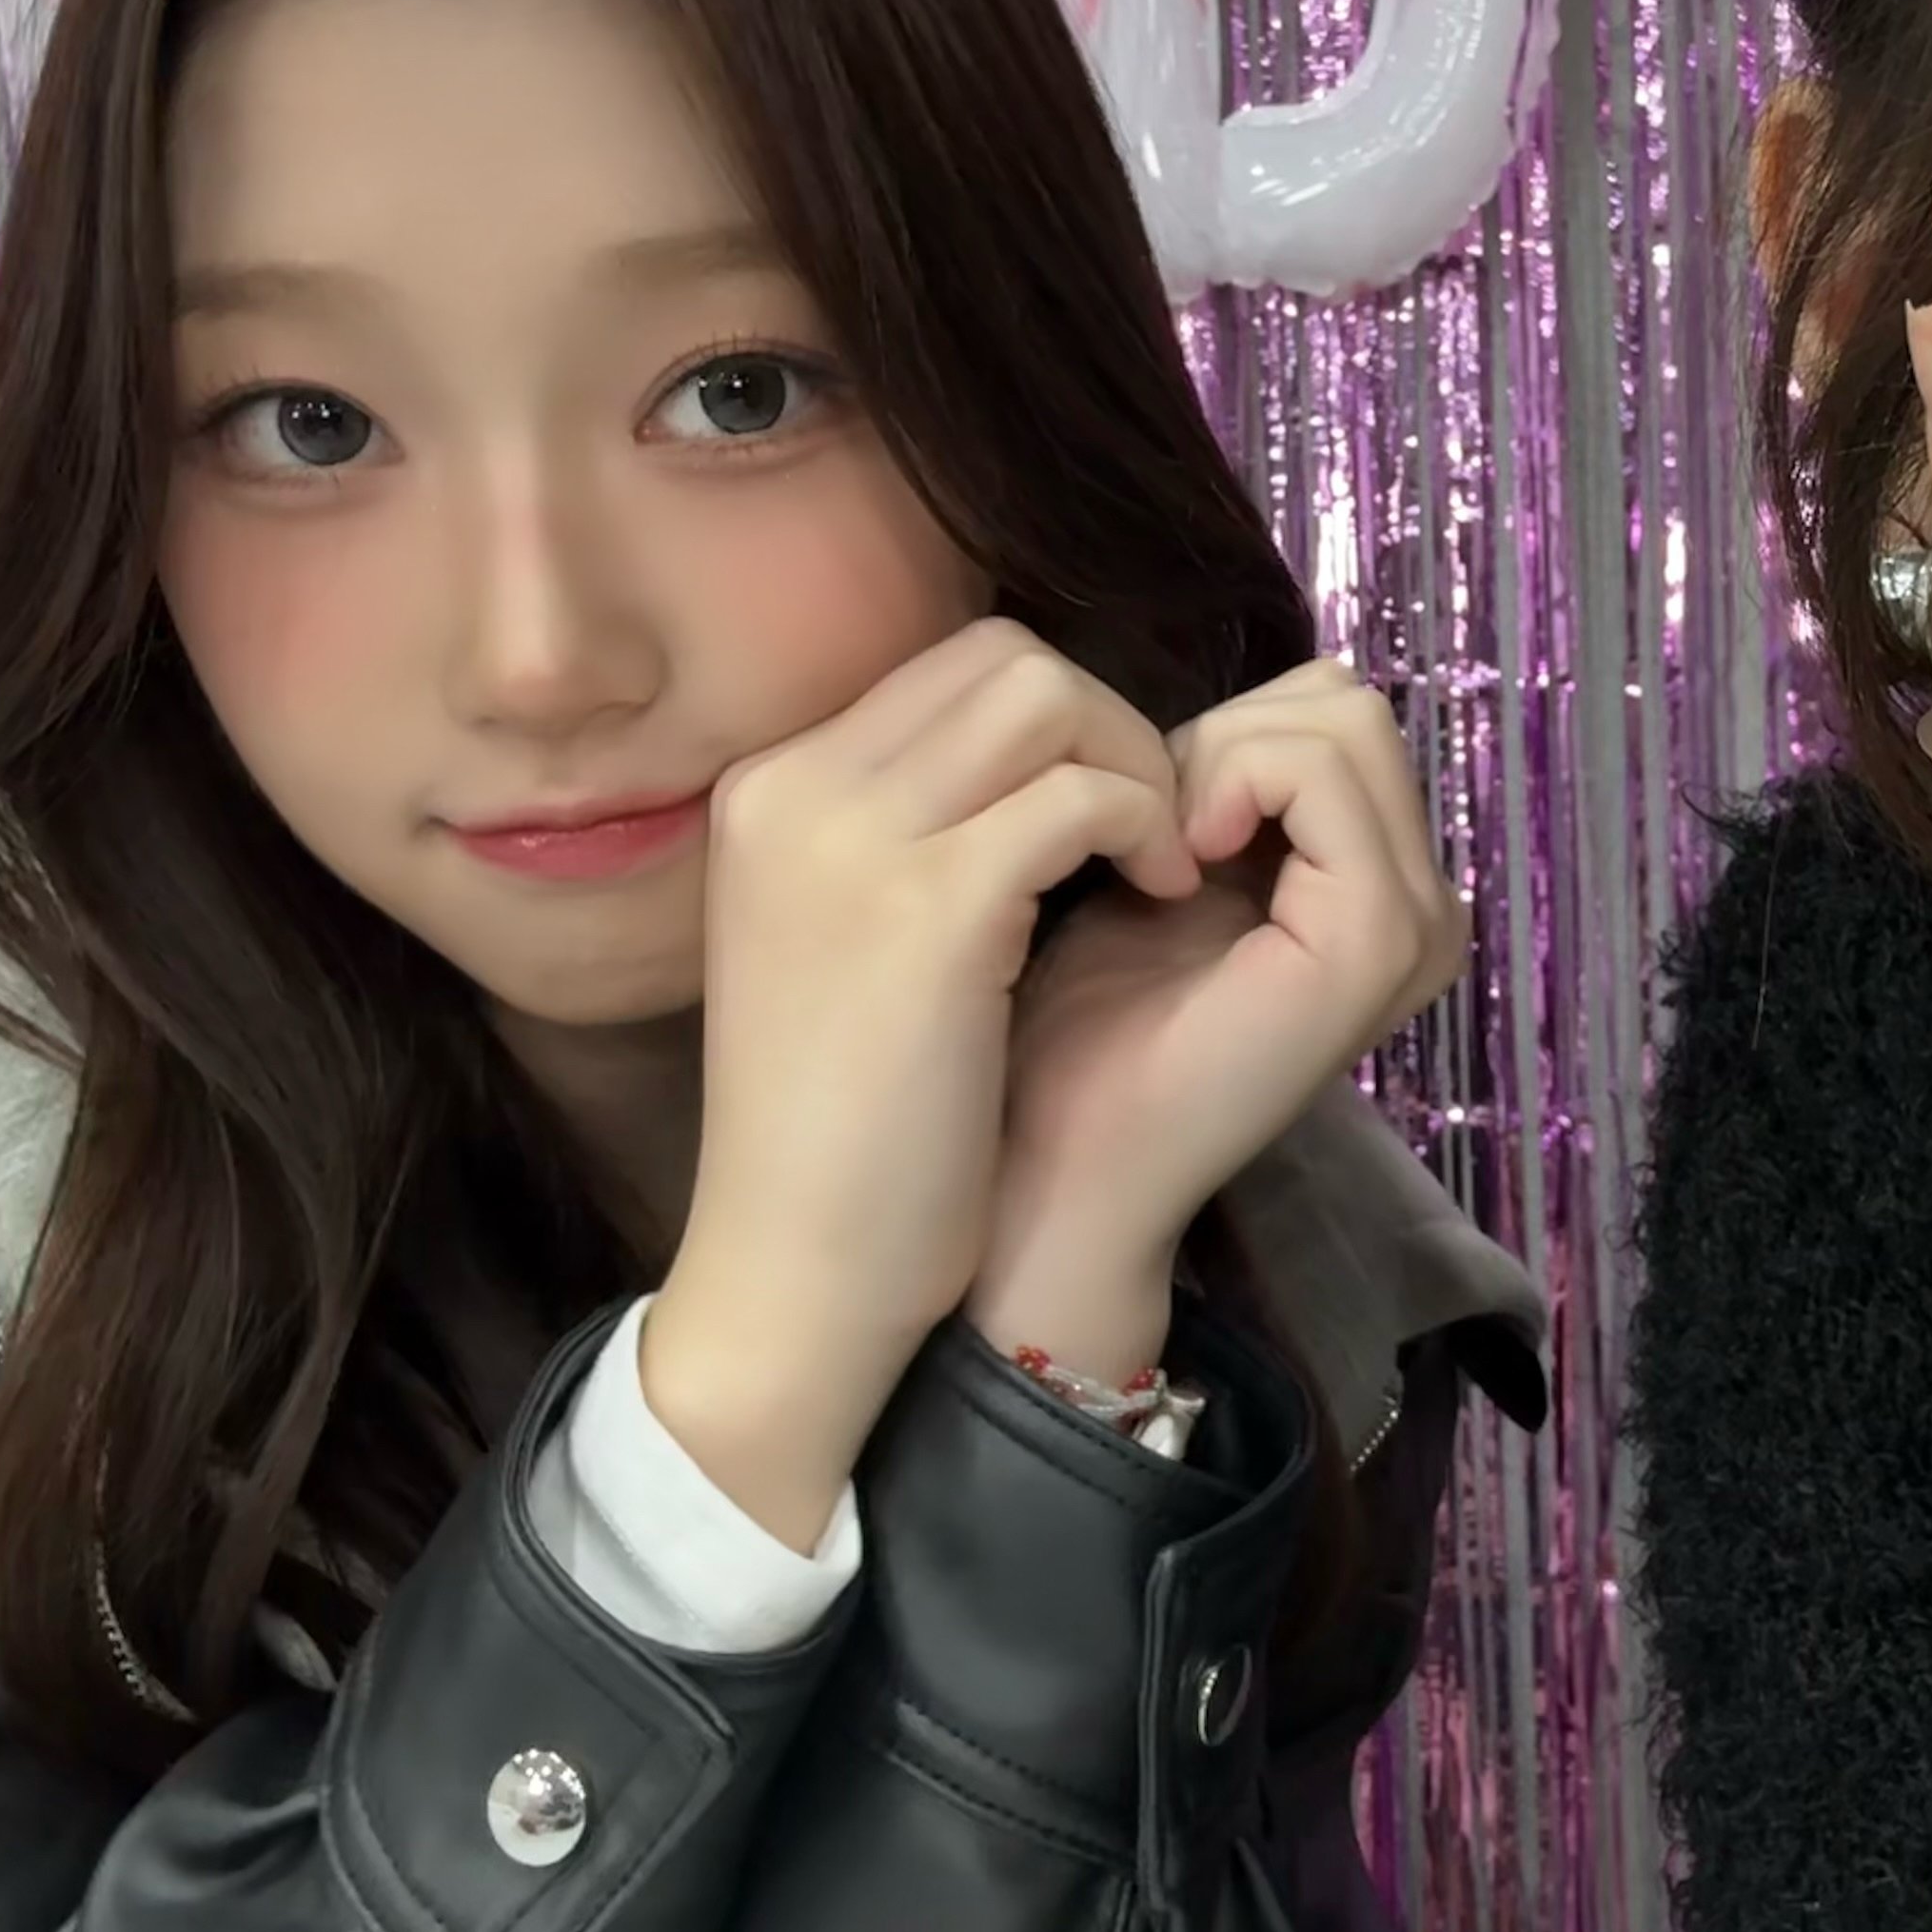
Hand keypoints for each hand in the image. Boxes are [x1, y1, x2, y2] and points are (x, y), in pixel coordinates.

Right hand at [644, 618, 1200, 1542]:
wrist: (791, 1272)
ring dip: (1134, 767)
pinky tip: (1161, 899)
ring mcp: (853, 839)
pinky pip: (1080, 797)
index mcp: (770, 793)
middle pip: (1004, 658)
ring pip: (1048, 698)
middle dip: (1108, 729)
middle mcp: (796, 789)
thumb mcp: (840, 946)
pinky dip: (1144, 828)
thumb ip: (902, 842)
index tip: (1103, 815)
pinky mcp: (927, 908)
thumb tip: (1026, 777)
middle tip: (1148, 833)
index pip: (949, 669)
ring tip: (1159, 864)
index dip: (1059, 726)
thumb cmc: (838, 1134)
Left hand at [966, 658, 1468, 1381]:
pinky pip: (1319, 770)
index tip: (1151, 821)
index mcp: (1379, 889)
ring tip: (1161, 850)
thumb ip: (1219, 785)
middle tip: (1154, 833)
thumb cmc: (1079, 1023)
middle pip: (1347, 703)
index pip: (1335, 714)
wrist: (1053, 1159)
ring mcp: (1413, 923)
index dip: (1226, 733)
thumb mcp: (1161, 865)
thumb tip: (1245, 695)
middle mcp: (1422, 905)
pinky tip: (1173, 861)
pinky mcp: (1376, 935)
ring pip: (1340, 718)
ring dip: (1222, 755)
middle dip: (1230, 735)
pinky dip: (1230, 779)